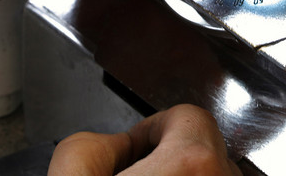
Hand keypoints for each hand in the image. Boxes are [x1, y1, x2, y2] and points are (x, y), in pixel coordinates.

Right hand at [49, 104, 240, 175]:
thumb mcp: (72, 175)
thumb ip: (90, 142)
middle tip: (133, 174)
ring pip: (214, 173)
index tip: (132, 150)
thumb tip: (115, 144)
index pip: (187, 116)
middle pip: (205, 146)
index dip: (151, 130)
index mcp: (193, 163)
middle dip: (168, 155)